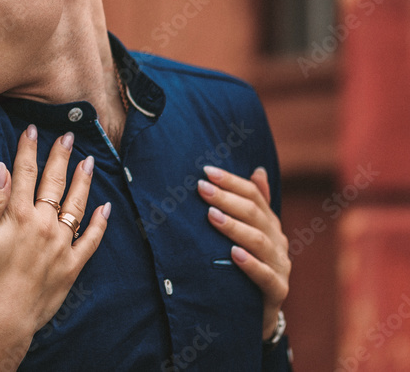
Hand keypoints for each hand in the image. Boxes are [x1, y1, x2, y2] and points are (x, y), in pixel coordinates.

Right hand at [0, 125, 109, 370]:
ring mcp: (62, 245)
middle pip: (54, 183)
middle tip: (67, 137)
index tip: (31, 129)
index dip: (27, 149)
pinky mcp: (73, 264)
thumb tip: (0, 167)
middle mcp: (44, 225)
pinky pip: (91, 239)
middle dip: (59, 157)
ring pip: (76, 204)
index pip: (24, 172)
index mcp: (19, 215)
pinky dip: (100, 222)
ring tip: (88, 161)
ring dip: (82, 180)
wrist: (2, 319)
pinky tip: (105, 207)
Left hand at [197, 165, 289, 338]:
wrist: (258, 312)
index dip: (232, 182)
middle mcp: (278, 241)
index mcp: (270, 224)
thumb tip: (258, 170)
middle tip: (202, 188)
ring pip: (259, 242)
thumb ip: (255, 204)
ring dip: (234, 227)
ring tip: (211, 216)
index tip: (206, 171)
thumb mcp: (250, 233)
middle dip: (226, 199)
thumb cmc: (248, 266)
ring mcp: (280, 266)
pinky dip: (250, 264)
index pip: (254, 196)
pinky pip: (265, 276)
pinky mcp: (277, 290)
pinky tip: (233, 254)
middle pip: (254, 214)